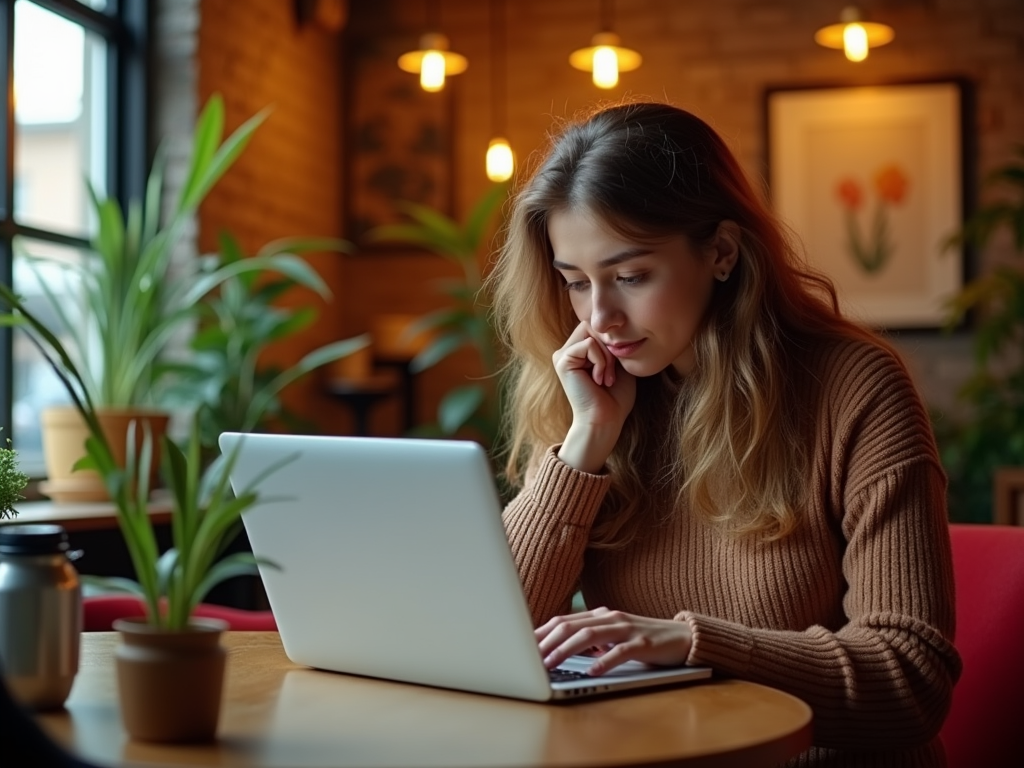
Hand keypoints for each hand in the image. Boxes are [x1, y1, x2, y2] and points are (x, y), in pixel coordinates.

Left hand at [535, 607, 692, 675]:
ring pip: (589, 636)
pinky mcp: (643, 643)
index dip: (540, 632)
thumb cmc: (643, 639)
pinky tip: (592, 670)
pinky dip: (604, 660)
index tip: (520, 645)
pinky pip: (620, 652)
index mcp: (600, 615)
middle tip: (529, 657)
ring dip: (566, 650)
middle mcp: (610, 618)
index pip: (563, 621)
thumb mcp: (612, 637)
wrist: (682, 637)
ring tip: (550, 663)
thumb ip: (589, 640)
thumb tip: (557, 650)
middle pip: (571, 626)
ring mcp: (627, 629)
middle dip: (547, 641)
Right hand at [553, 323, 635, 471]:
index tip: (617, 367)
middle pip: (592, 324)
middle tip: (612, 372)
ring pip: (591, 332)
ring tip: (606, 377)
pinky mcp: (562, 361)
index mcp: (579, 350)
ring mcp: (562, 355)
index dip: (612, 340)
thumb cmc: (615, 396)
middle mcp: (568, 350)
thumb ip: (613, 342)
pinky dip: (600, 361)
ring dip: (606, 355)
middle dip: (609, 345)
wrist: (605, 419)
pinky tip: (599, 379)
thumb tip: (611, 322)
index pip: (597, 326)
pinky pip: (588, 345)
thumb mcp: (618, 362)